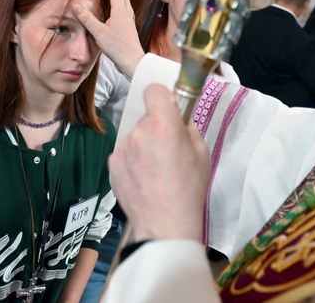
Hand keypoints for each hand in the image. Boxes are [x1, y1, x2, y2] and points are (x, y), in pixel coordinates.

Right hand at [73, 0, 144, 78]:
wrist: (132, 61)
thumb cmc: (117, 47)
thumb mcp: (99, 33)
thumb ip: (88, 19)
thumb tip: (76, 6)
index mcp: (120, 13)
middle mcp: (127, 16)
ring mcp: (130, 23)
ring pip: (127, 6)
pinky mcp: (130, 30)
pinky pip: (128, 14)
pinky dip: (123, 8)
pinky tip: (121, 15)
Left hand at [109, 84, 208, 241]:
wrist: (164, 224)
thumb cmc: (188, 190)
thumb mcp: (201, 153)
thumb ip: (187, 129)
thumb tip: (178, 120)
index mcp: (163, 125)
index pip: (154, 90)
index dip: (163, 97)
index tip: (169, 108)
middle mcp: (139, 132)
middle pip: (146, 117)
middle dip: (157, 127)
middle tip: (168, 149)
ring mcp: (123, 149)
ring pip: (136, 136)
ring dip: (144, 145)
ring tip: (157, 169)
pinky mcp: (113, 164)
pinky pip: (126, 153)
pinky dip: (134, 160)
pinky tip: (145, 178)